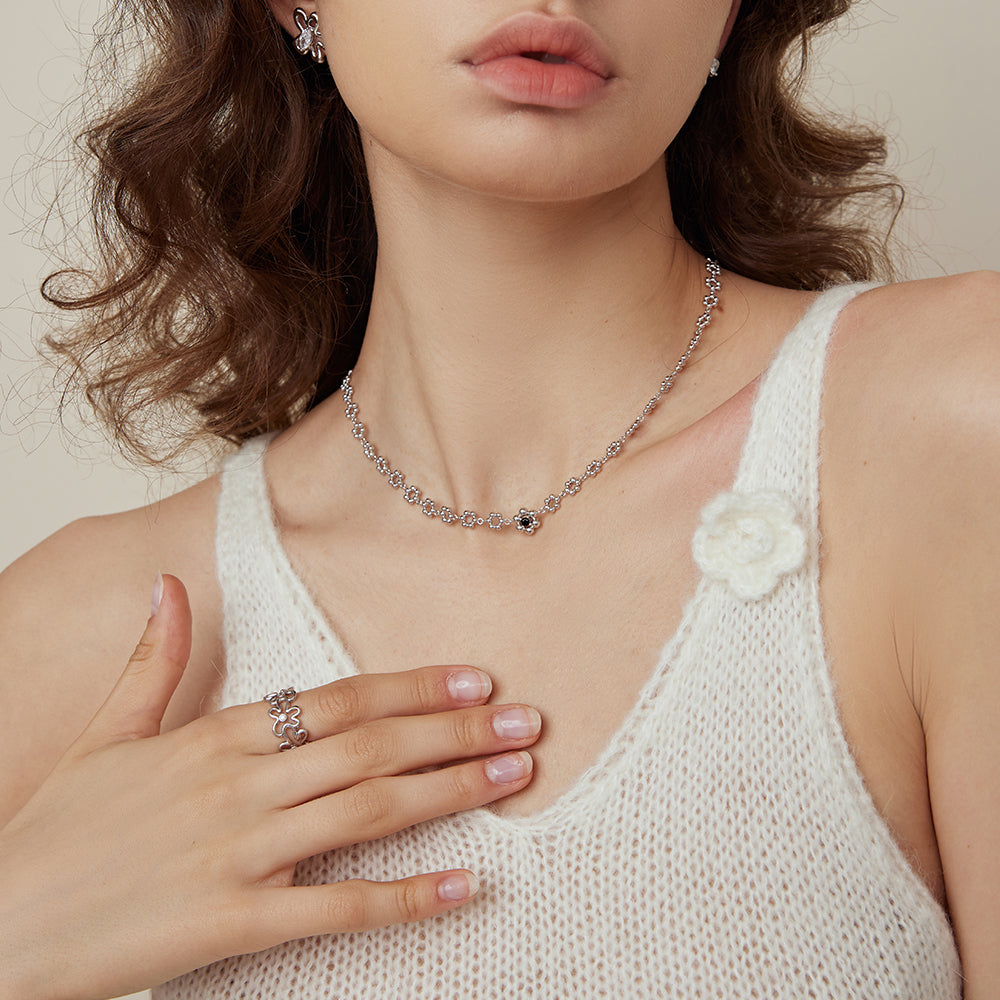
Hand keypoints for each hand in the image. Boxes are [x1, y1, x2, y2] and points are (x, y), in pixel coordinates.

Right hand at [0, 574, 539, 999]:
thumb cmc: (59, 829)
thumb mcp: (106, 733)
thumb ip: (151, 658)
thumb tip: (167, 581)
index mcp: (215, 737)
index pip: (336, 700)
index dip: (411, 688)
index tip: (474, 679)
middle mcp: (238, 787)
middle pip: (369, 749)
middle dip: (453, 733)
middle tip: (527, 723)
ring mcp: (239, 855)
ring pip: (367, 815)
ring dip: (448, 793)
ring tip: (512, 777)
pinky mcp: (234, 924)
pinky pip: (337, 910)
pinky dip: (406, 898)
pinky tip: (466, 886)